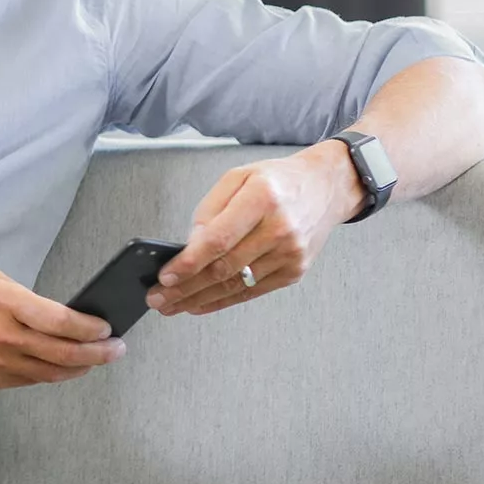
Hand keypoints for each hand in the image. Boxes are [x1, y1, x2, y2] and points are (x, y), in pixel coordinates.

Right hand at [0, 267, 125, 389]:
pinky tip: (58, 368)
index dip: (92, 329)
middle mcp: (1, 336)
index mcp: (3, 303)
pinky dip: (47, 375)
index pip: (62, 322)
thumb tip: (54, 314)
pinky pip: (26, 382)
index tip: (107, 329)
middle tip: (116, 351)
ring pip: (49, 374)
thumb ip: (22, 296)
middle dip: (98, 354)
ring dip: (77, 369)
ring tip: (92, 362)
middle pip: (65, 354)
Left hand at [147, 143, 366, 317]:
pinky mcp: (295, 271)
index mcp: (262, 198)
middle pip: (224, 268)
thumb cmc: (277, 181)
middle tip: (157, 298)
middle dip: (185, 288)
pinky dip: (223, 301)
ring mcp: (290, 254)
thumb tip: (189, 246)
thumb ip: (209, 211)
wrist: (326, 188)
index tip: (165, 276)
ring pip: (236, 285)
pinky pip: (252, 292)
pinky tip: (199, 305)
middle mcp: (280, 229)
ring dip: (199, 299)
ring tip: (171, 305)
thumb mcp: (237, 177)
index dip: (189, 263)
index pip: (218, 240)